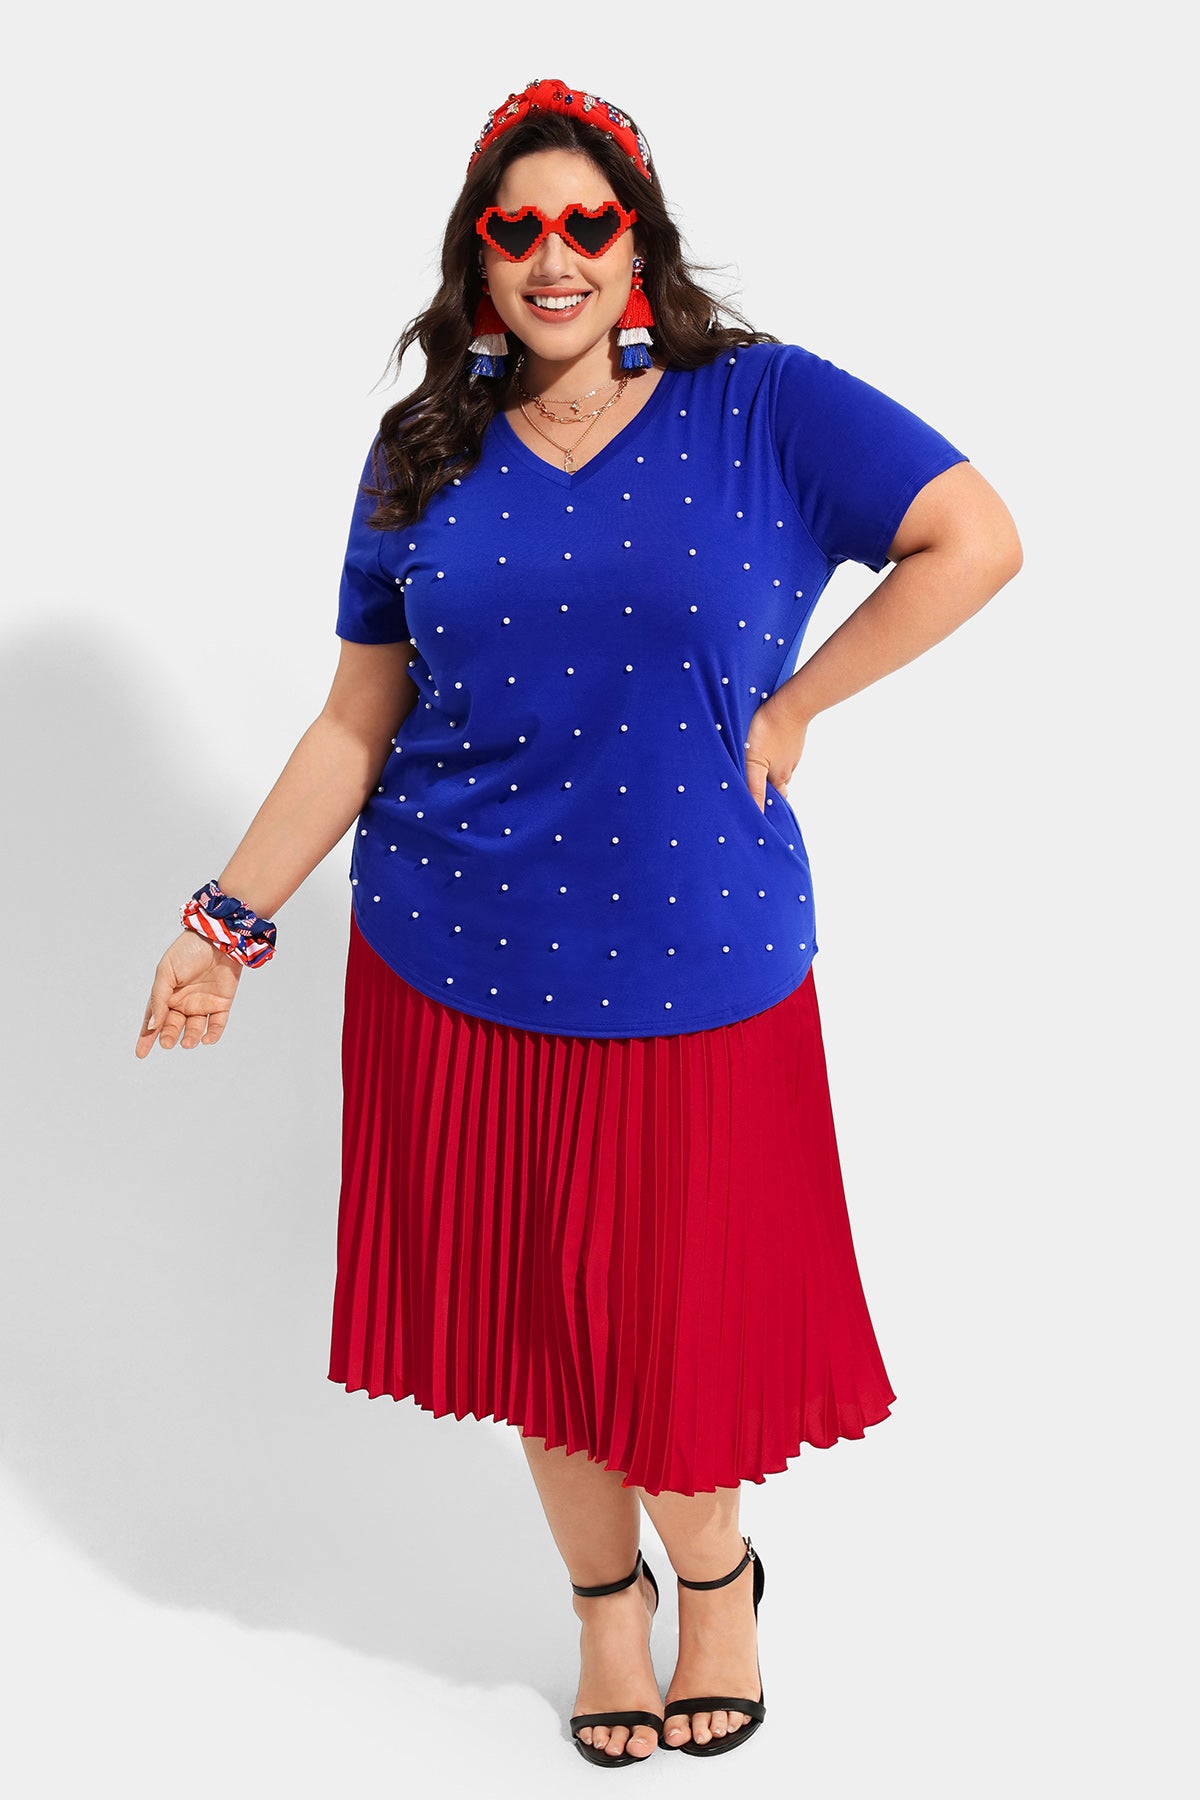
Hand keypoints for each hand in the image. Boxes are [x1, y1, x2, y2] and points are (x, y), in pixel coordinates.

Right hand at [135, 930, 244, 1056]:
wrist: (218, 938)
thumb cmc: (188, 951)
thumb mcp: (166, 972)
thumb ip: (159, 999)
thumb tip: (152, 1025)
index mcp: (167, 994)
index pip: (154, 1019)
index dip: (146, 1036)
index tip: (140, 1053)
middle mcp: (184, 1001)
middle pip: (174, 1026)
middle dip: (169, 1036)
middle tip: (167, 1043)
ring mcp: (203, 1003)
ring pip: (195, 1029)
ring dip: (190, 1038)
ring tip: (187, 1042)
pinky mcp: (222, 1003)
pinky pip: (217, 1024)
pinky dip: (212, 1034)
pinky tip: (206, 1039)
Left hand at [744, 696, 809, 813]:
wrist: (791, 704)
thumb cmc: (768, 732)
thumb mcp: (754, 763)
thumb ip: (754, 788)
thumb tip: (757, 814)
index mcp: (779, 778)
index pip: (774, 800)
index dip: (766, 804)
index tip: (756, 806)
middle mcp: (788, 769)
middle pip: (777, 785)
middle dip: (767, 788)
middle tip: (751, 786)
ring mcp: (792, 754)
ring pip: (780, 768)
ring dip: (770, 770)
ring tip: (755, 766)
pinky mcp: (793, 740)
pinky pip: (783, 752)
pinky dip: (775, 755)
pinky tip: (767, 748)